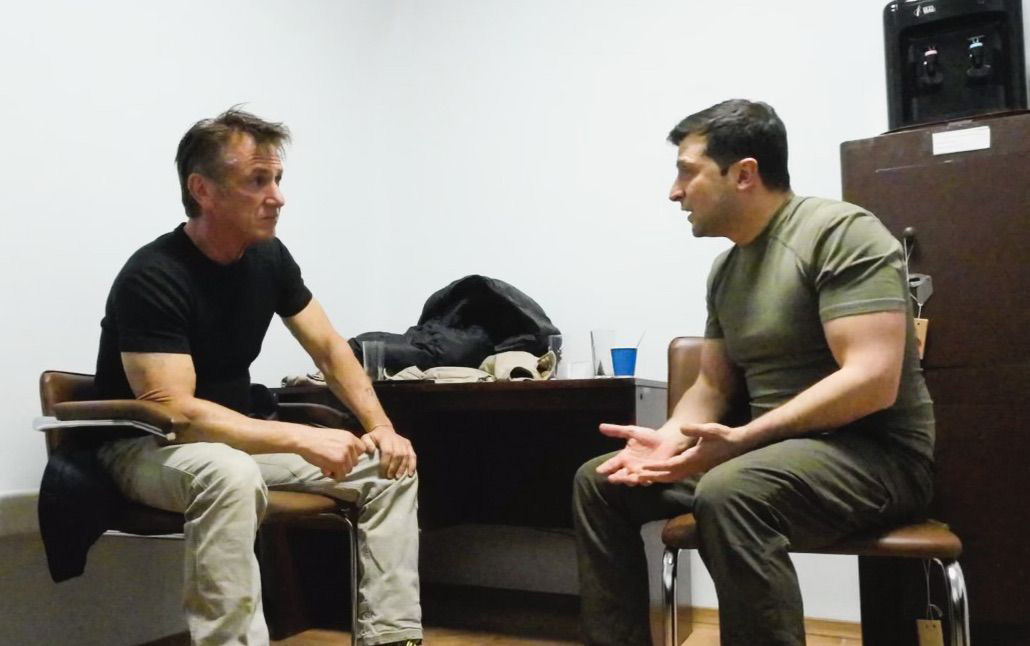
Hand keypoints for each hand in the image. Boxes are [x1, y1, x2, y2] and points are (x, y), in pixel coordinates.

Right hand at [296, 427, 367, 479]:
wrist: (305, 439)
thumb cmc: (316, 439)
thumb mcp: (335, 437)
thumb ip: (344, 446)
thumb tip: (348, 462)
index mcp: (350, 437)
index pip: (362, 450)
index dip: (353, 455)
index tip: (344, 457)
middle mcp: (350, 445)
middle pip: (355, 462)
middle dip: (345, 464)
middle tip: (332, 463)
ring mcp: (345, 455)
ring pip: (348, 470)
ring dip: (339, 470)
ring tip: (327, 466)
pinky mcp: (339, 464)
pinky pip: (341, 476)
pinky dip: (334, 476)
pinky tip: (326, 470)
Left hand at [361, 424, 416, 478]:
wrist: (384, 430)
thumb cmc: (374, 438)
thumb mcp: (366, 438)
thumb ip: (366, 444)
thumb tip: (371, 451)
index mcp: (386, 438)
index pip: (387, 451)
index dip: (385, 463)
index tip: (382, 473)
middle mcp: (396, 439)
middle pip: (398, 455)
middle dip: (394, 467)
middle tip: (390, 477)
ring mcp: (404, 442)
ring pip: (406, 456)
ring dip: (402, 468)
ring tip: (397, 477)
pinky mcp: (409, 445)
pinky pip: (413, 456)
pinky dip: (412, 465)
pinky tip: (410, 474)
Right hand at [596, 423, 685, 485]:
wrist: (667, 440)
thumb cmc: (649, 437)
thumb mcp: (632, 431)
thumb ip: (617, 431)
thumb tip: (601, 426)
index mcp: (624, 457)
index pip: (612, 464)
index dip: (605, 468)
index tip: (599, 471)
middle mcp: (630, 467)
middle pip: (620, 475)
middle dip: (616, 478)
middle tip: (611, 478)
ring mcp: (641, 472)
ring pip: (632, 480)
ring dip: (629, 480)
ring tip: (627, 479)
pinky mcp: (653, 475)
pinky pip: (648, 479)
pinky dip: (645, 480)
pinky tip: (643, 479)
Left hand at [635, 422, 752, 483]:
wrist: (737, 445)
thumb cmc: (723, 436)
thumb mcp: (709, 429)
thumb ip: (695, 429)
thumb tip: (682, 428)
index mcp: (693, 458)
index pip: (670, 465)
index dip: (656, 468)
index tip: (643, 469)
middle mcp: (692, 466)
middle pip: (669, 475)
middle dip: (652, 476)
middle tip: (635, 477)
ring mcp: (694, 469)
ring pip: (673, 477)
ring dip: (658, 478)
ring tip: (642, 477)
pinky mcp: (696, 468)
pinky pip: (678, 475)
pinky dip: (666, 477)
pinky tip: (658, 475)